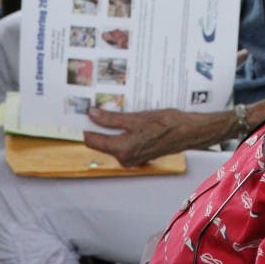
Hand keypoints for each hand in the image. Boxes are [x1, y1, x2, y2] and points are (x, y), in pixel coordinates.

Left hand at [83, 106, 234, 166]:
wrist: (189, 132)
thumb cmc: (167, 124)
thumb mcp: (137, 117)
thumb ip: (112, 119)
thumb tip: (92, 115)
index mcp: (122, 149)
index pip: (93, 140)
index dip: (83, 127)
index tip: (75, 115)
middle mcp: (125, 158)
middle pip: (101, 142)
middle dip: (95, 125)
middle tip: (90, 106)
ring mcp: (132, 157)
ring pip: (112, 142)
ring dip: (107, 127)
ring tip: (105, 108)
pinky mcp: (139, 153)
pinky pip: (122, 142)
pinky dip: (118, 131)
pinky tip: (121, 117)